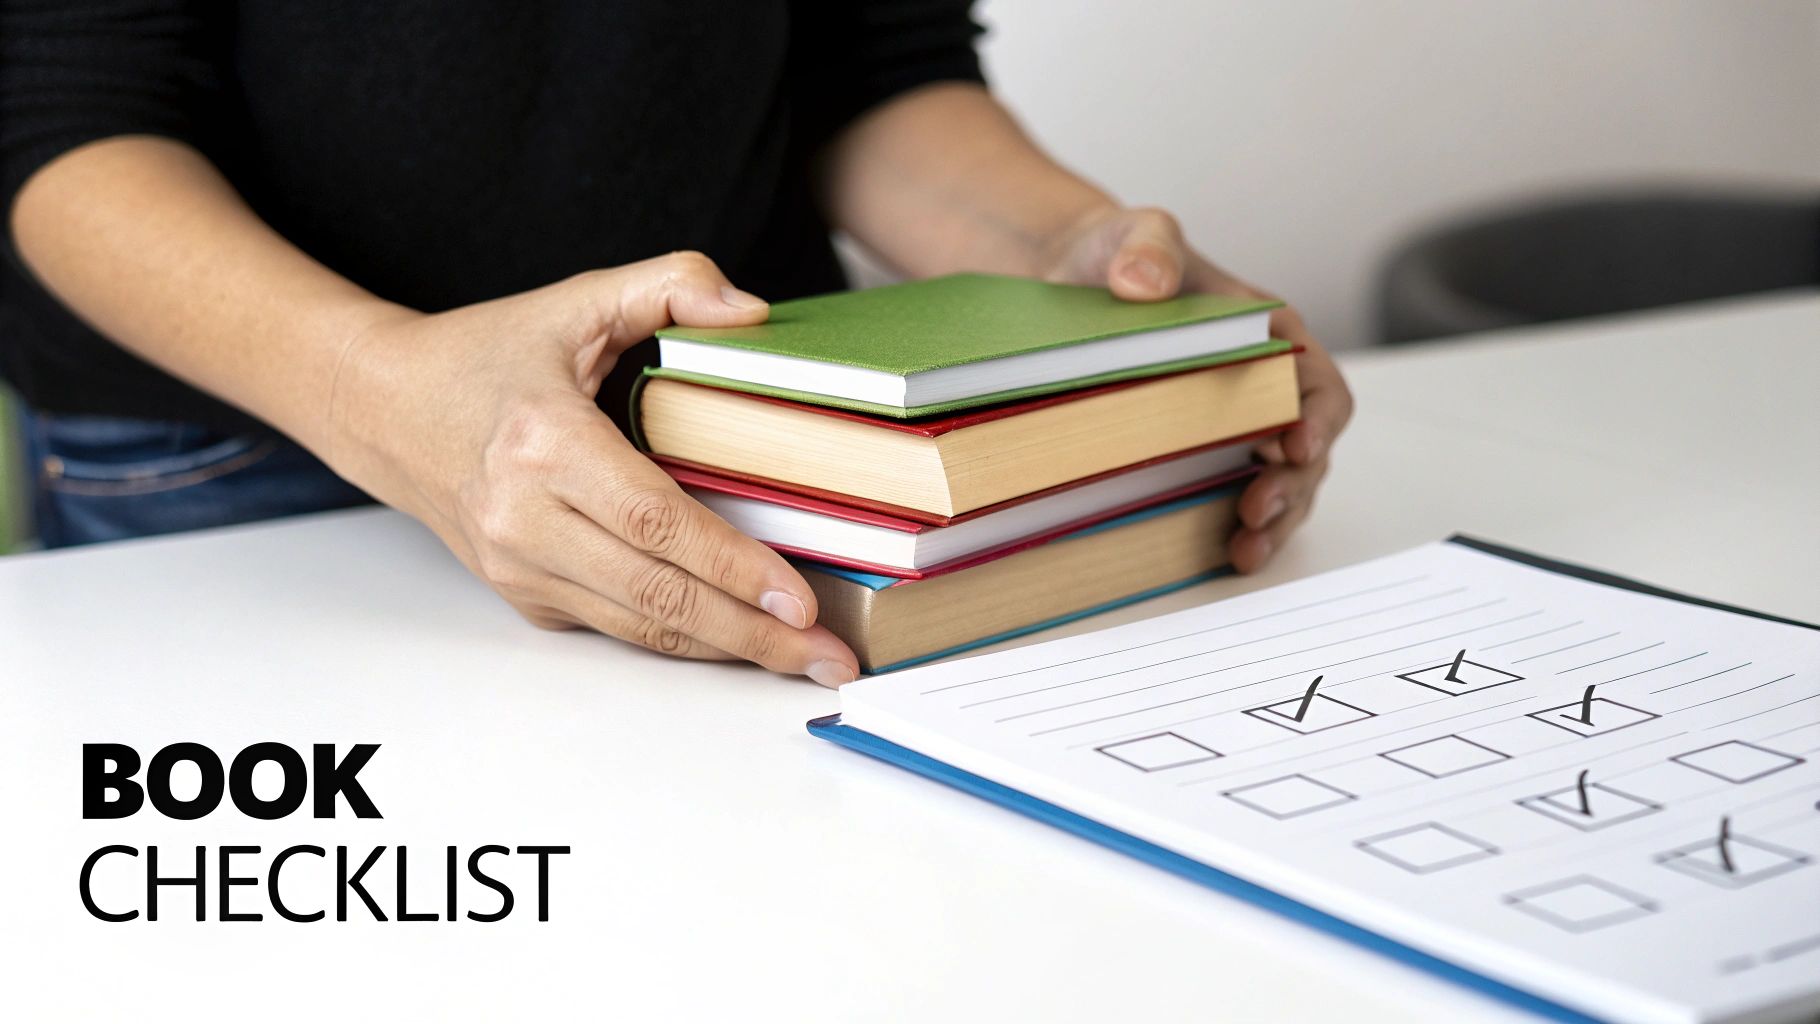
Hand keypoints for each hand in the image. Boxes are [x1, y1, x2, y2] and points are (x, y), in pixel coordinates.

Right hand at [326, 252, 860, 685]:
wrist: (385, 408)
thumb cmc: (488, 354)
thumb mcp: (576, 300)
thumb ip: (668, 283)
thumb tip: (752, 311)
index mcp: (544, 443)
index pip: (656, 524)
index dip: (732, 567)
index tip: (799, 599)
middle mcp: (524, 518)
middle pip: (658, 596)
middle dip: (753, 635)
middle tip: (829, 658)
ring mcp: (520, 567)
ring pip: (641, 627)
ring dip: (727, 652)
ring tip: (803, 665)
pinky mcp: (525, 593)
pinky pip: (618, 625)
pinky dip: (683, 638)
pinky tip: (742, 641)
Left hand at [1039, 206, 1352, 572]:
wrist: (1070, 280)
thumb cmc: (1118, 254)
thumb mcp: (1134, 235)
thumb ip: (1149, 248)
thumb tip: (1144, 282)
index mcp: (1270, 337)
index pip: (1318, 385)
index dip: (1317, 420)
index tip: (1296, 446)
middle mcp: (1262, 388)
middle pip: (1306, 450)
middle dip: (1291, 488)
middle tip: (1256, 513)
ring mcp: (1232, 427)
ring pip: (1278, 484)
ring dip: (1272, 521)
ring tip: (1245, 551)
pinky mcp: (1195, 455)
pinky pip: (1230, 497)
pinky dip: (1232, 528)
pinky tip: (1221, 554)